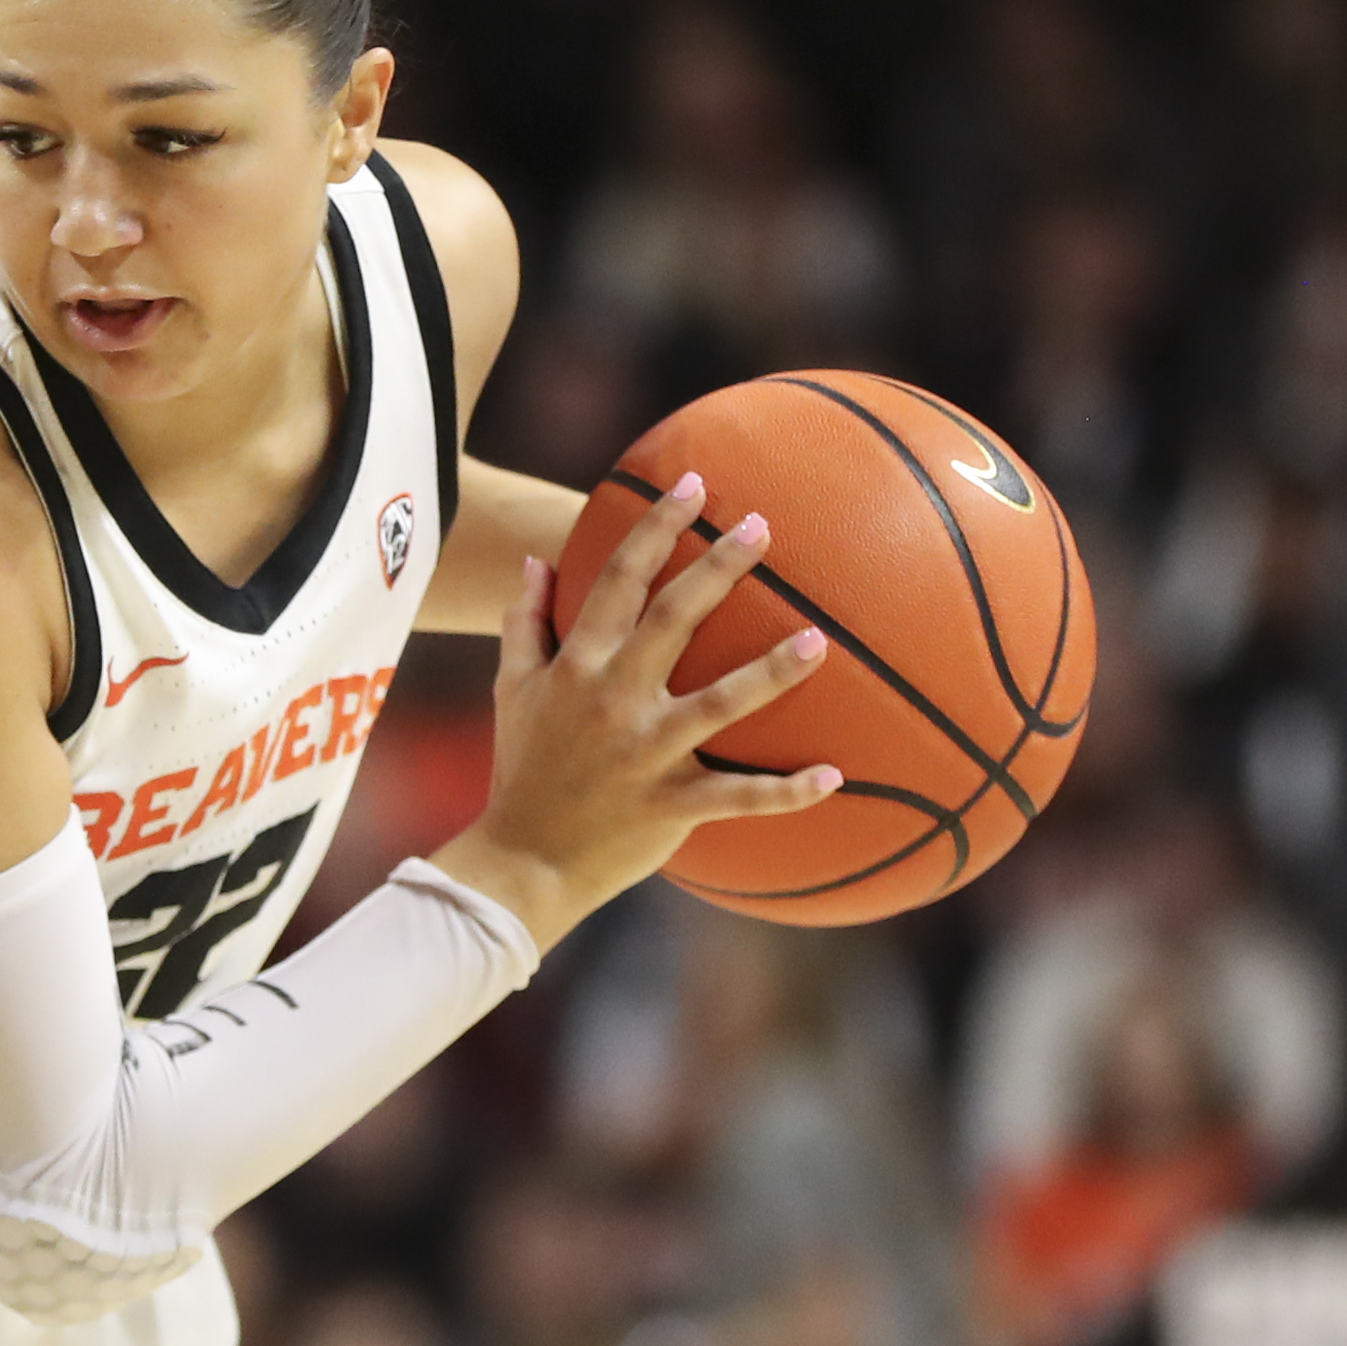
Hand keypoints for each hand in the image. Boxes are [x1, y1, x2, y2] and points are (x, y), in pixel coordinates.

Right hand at [432, 475, 834, 949]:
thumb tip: (533, 562)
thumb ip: (523, 624)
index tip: (694, 484)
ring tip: (818, 640)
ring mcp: (644, 754)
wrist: (521, 861)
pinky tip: (835, 776)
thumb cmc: (523, 771)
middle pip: (672, 620)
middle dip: (718, 568)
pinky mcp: (669, 806)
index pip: (617, 580)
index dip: (656, 527)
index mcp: (578, 666)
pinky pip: (736, 798)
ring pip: (718, 705)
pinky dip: (786, 791)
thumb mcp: (511, 690)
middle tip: (764, 526)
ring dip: (770, 671)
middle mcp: (613, 701)